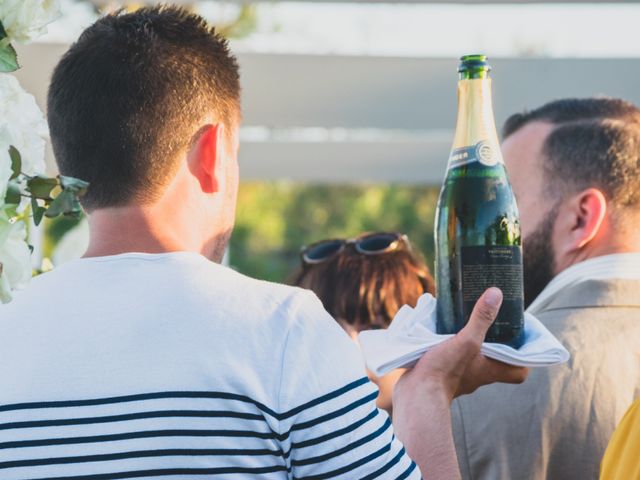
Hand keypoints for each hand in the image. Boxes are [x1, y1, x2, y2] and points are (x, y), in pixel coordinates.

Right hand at [394, 287, 528, 403]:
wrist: (416, 394)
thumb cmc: (444, 371)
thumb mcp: (466, 340)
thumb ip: (481, 318)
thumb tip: (496, 294)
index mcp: (491, 370)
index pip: (519, 372)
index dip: (524, 359)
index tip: (522, 342)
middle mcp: (478, 375)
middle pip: (496, 362)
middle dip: (496, 344)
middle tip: (494, 324)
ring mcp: (460, 377)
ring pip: (474, 359)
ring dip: (472, 344)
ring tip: (466, 323)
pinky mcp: (442, 374)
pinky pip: (453, 359)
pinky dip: (452, 347)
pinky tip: (442, 334)